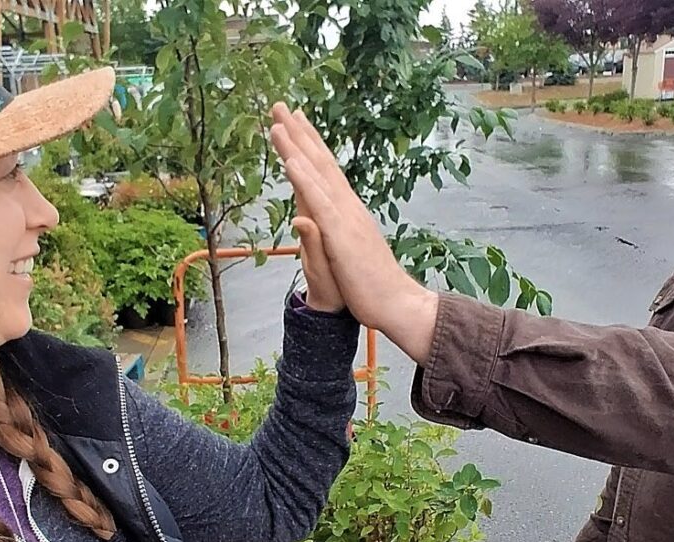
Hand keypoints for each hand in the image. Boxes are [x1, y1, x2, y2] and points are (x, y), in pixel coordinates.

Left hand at [269, 102, 438, 361]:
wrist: (396, 304)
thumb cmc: (369, 285)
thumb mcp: (338, 256)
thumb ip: (320, 236)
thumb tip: (305, 217)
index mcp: (345, 212)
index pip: (324, 171)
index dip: (308, 145)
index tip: (293, 121)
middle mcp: (346, 207)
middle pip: (319, 162)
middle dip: (298, 133)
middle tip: (279, 104)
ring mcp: (345, 217)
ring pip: (317, 174)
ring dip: (296, 146)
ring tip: (278, 120)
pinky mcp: (341, 233)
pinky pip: (319, 200)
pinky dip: (304, 178)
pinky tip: (290, 160)